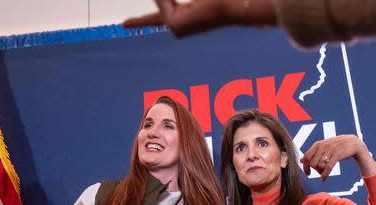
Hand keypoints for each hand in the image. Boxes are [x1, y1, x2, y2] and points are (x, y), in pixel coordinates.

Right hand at [122, 0, 276, 37]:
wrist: (235, 5)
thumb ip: (193, 5)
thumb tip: (252, 26)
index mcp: (184, 18)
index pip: (158, 17)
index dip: (140, 21)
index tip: (123, 26)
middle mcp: (178, 28)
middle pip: (160, 5)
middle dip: (156, 13)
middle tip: (168, 15)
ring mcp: (176, 30)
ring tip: (200, 4)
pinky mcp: (174, 27)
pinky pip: (162, 0)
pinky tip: (195, 4)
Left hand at [300, 135, 375, 180]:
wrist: (353, 143)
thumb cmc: (336, 146)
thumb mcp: (323, 147)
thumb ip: (312, 153)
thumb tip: (300, 160)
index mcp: (317, 144)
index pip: (306, 157)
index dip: (305, 167)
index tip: (308, 173)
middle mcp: (322, 146)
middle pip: (312, 163)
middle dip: (314, 171)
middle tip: (319, 173)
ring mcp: (330, 150)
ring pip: (319, 166)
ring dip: (320, 173)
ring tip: (323, 174)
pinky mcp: (337, 155)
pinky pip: (327, 168)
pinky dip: (324, 175)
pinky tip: (323, 179)